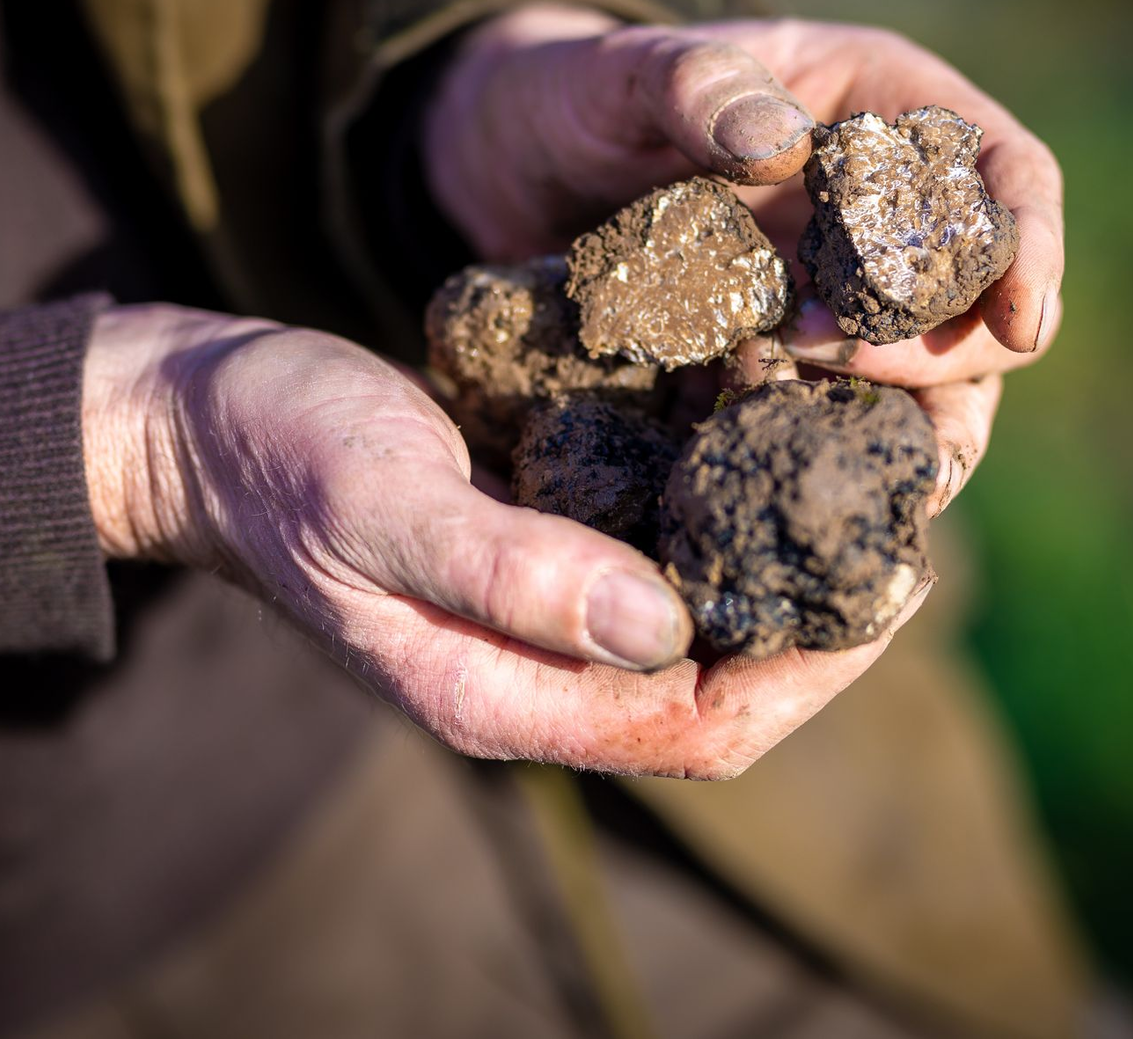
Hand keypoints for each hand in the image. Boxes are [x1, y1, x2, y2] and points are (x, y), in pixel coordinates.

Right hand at [81, 303, 927, 776]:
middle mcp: (543, 661)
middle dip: (825, 613)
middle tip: (906, 516)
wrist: (215, 418)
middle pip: (724, 676)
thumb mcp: (382, 511)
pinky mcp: (549, 534)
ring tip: (864, 464)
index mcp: (505, 691)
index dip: (808, 672)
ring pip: (706, 605)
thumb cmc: (284, 461)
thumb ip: (513, 577)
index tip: (891, 583)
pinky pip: (663, 535)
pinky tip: (769, 419)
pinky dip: (726, 492)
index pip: (697, 724)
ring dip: (788, 546)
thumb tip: (665, 626)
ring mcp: (548, 599)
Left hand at [423, 5, 1063, 509]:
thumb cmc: (576, 96)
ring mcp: (826, 293)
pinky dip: (812, 441)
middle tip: (847, 363)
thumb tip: (782, 142)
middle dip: (938, 347)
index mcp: (878, 112)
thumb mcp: (620, 73)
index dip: (1028, 246)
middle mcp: (872, 214)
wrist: (510, 165)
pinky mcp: (771, 358)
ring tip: (854, 464)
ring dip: (898, 423)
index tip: (1020, 321)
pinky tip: (769, 465)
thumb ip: (694, 85)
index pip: (1002, 174)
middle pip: (971, 297)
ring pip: (915, 378)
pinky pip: (820, 411)